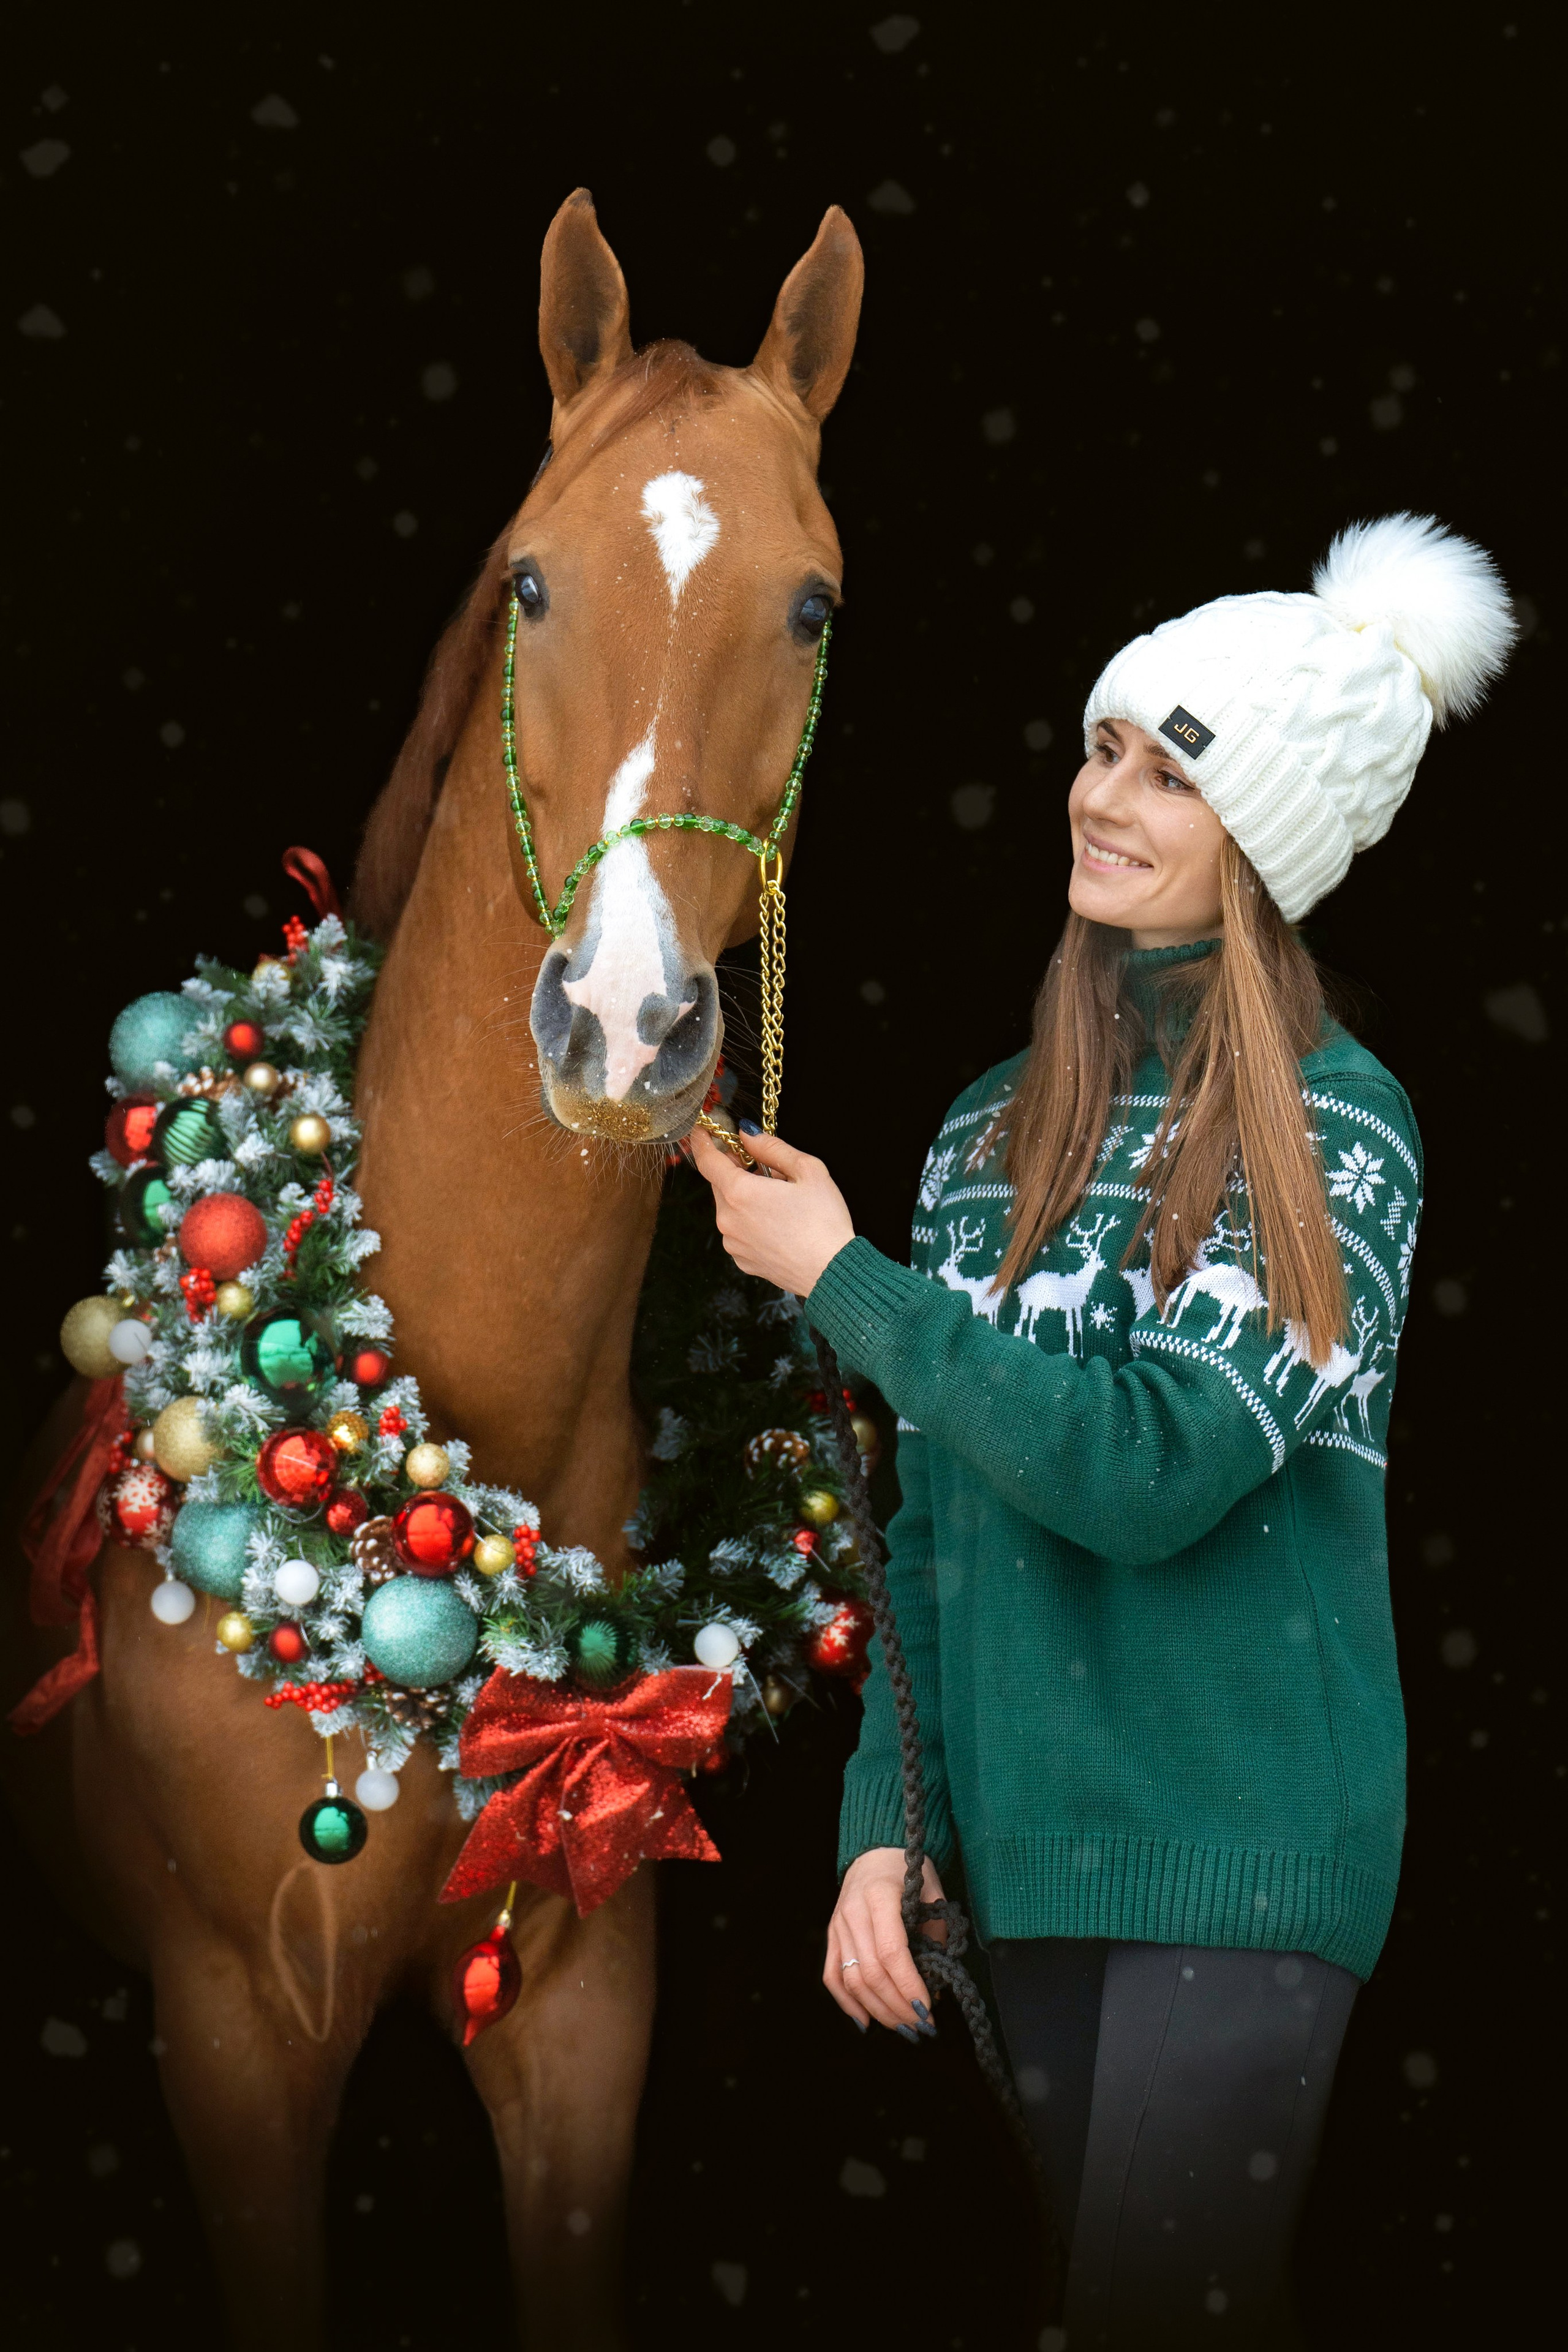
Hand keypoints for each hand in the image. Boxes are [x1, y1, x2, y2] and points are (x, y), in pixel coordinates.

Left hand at [689, 1125, 854, 1297]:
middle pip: (720, 1184)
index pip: (707, 1160)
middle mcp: (728, 1219)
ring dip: (746, 1198)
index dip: (702, 1141)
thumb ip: (772, 1148)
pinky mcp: (742, 1260)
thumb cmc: (824, 1222)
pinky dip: (751, 1222)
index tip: (701, 1131)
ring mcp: (733, 1243)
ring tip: (780, 1202)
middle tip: (765, 1168)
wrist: (831, 1272)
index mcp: (739, 1193)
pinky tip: (778, 1225)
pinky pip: (739, 1232)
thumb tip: (747, 1135)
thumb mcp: (807, 1170)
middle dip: (736, 1170)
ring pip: (730, 1208)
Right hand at [824, 1847, 947, 2034]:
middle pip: (871, 1972)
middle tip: (921, 2025)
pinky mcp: (831, 1936)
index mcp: (879, 1896)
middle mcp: (853, 1912)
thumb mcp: (932, 1893)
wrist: (875, 1852)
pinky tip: (866, 2022)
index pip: (891, 1951)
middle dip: (897, 2006)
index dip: (908, 1985)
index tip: (927, 2009)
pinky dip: (847, 2003)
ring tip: (903, 2027)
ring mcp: (838, 1925)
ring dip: (878, 2010)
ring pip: (852, 1979)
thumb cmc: (908, 1872)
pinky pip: (832, 1976)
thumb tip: (934, 1986)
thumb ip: (935, 1936)